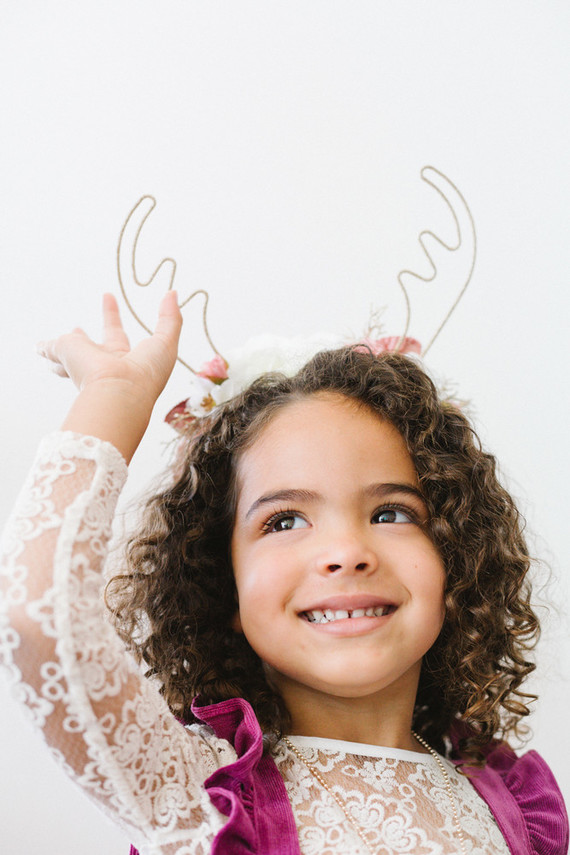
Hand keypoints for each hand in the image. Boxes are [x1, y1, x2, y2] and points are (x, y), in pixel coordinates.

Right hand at [38, 291, 181, 407]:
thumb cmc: (147, 372)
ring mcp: (83, 360)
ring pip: (69, 353)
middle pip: (91, 347)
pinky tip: (37, 347)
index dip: (111, 316)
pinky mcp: (65, 353)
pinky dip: (44, 348)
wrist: (119, 391)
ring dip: (60, 348)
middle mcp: (102, 362)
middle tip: (76, 326)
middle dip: (84, 336)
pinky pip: (51, 349)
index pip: (118, 336)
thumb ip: (170, 317)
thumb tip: (172, 293)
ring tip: (49, 345)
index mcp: (126, 360)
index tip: (107, 297)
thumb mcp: (167, 341)